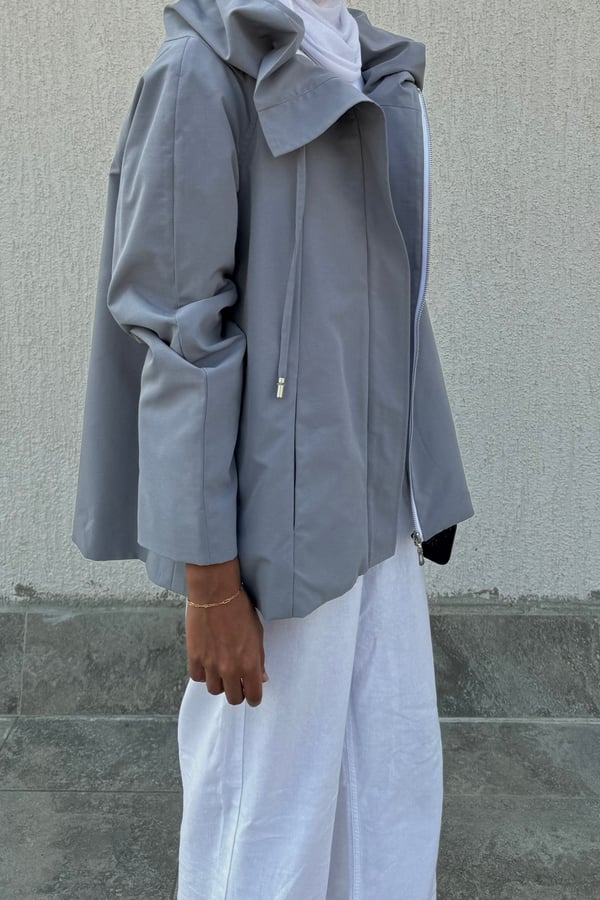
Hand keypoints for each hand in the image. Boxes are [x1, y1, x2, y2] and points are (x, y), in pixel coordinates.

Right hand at [184, 558, 268, 706]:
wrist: (215, 594)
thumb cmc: (239, 609)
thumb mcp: (257, 634)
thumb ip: (259, 659)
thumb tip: (261, 676)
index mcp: (250, 664)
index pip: (254, 696)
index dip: (255, 698)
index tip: (253, 694)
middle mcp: (230, 669)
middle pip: (233, 698)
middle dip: (238, 692)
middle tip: (239, 683)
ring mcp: (211, 665)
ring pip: (215, 690)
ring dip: (220, 684)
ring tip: (223, 671)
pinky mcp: (195, 657)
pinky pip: (198, 677)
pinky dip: (204, 674)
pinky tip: (208, 663)